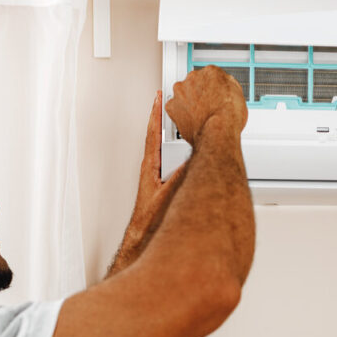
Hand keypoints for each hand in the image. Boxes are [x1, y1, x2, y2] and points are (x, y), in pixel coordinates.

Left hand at [107, 92, 186, 276]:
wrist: (142, 239)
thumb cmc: (149, 220)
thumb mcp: (169, 194)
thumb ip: (181, 177)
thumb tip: (194, 162)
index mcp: (149, 167)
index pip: (152, 134)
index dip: (155, 114)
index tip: (158, 98)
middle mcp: (151, 170)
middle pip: (158, 138)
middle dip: (164, 120)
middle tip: (169, 102)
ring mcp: (154, 177)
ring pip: (163, 150)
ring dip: (170, 135)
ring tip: (176, 120)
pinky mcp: (159, 185)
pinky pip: (167, 162)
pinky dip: (174, 152)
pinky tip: (182, 152)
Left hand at [164, 65, 247, 145]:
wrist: (217, 133)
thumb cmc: (228, 117)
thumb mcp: (237, 94)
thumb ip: (227, 85)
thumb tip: (223, 86)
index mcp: (211, 72)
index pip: (209, 74)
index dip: (212, 86)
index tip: (214, 93)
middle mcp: (193, 78)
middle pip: (194, 82)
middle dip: (199, 92)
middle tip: (207, 105)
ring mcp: (181, 91)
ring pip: (183, 94)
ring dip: (189, 101)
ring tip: (198, 114)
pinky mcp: (172, 106)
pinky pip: (174, 107)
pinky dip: (180, 113)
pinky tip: (190, 119)